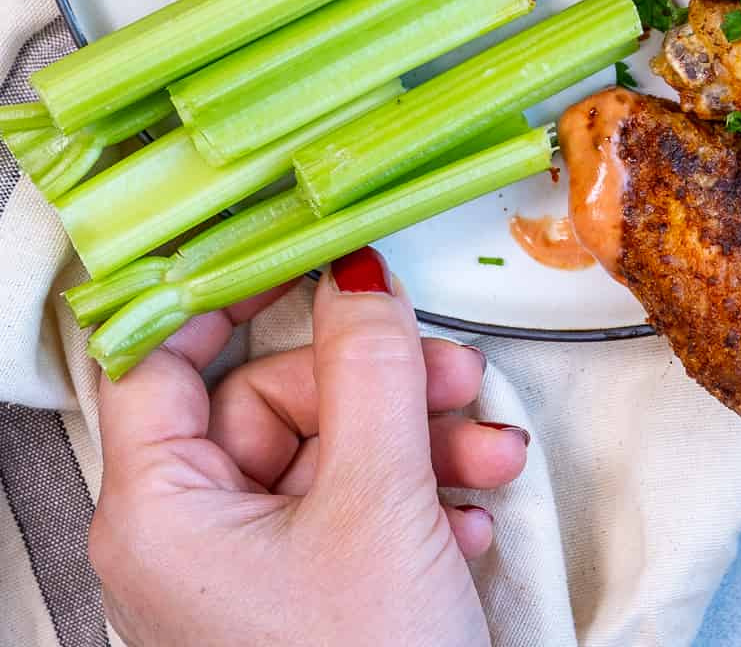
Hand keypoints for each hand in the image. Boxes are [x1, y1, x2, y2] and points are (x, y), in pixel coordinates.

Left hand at [90, 248, 528, 646]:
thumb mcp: (378, 500)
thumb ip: (372, 369)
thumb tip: (359, 277)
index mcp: (160, 511)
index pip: (156, 357)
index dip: (221, 290)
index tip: (291, 241)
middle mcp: (190, 535)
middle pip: (273, 397)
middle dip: (380, 383)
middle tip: (450, 373)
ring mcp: (248, 569)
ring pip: (330, 449)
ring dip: (421, 439)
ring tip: (487, 457)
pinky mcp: (305, 596)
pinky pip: (353, 505)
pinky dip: (417, 496)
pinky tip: (467, 518)